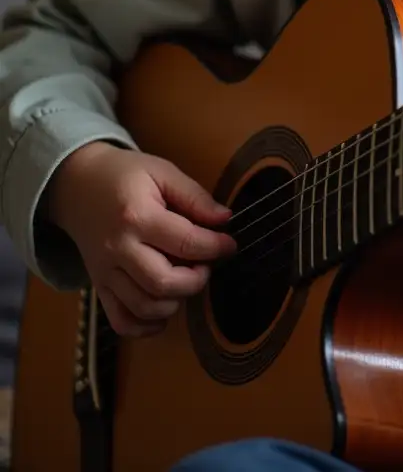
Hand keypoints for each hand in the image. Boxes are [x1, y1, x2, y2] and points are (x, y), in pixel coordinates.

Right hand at [46, 141, 235, 337]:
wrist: (77, 185)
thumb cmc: (124, 175)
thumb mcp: (162, 172)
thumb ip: (195, 196)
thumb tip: (224, 219)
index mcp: (137, 216)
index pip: (185, 242)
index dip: (215, 247)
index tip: (229, 244)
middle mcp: (118, 249)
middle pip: (164, 282)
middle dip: (197, 279)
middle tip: (206, 264)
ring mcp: (105, 272)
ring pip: (145, 307)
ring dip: (176, 302)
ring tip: (185, 280)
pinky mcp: (99, 287)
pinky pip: (121, 321)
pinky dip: (146, 326)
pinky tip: (164, 309)